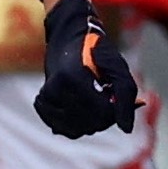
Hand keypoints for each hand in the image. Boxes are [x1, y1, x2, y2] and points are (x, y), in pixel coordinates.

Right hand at [33, 0, 141, 138]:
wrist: (68, 38)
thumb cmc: (97, 52)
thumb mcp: (117, 68)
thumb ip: (125, 96)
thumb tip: (126, 129)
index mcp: (74, 77)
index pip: (102, 114)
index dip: (114, 110)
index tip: (113, 94)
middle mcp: (56, 88)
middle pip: (89, 125)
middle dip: (102, 115)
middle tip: (102, 94)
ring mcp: (46, 97)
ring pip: (75, 130)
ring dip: (87, 119)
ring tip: (89, 97)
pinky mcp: (41, 103)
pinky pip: (61, 128)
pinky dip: (73, 122)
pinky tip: (77, 103)